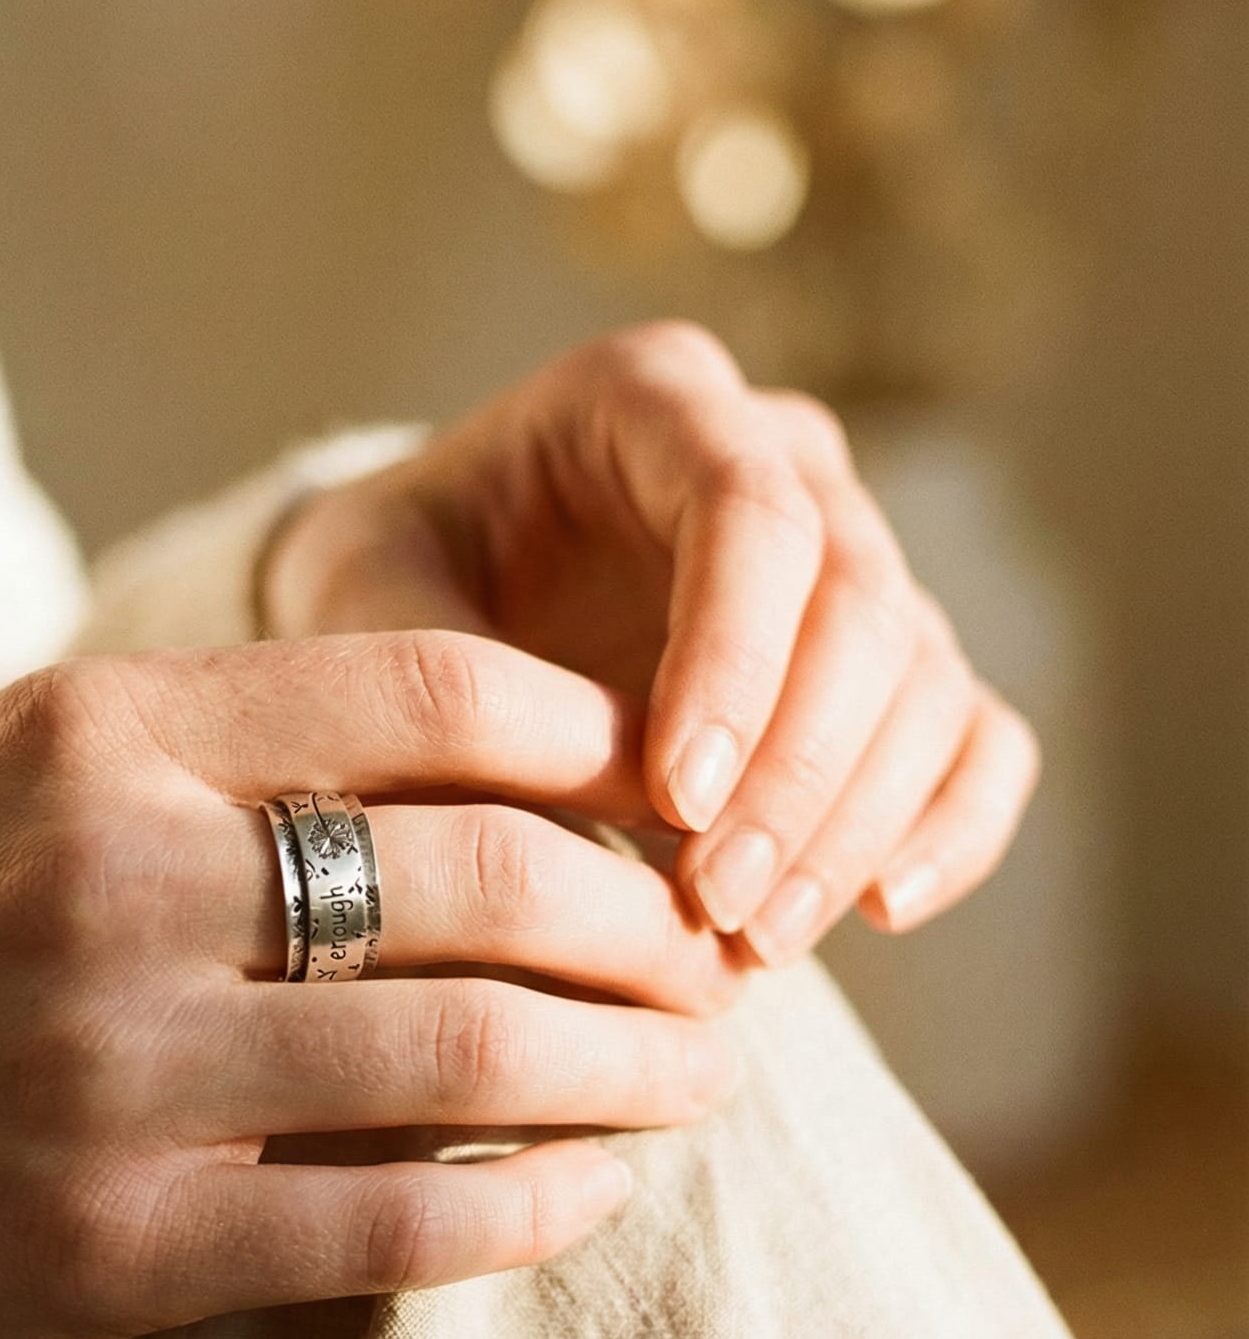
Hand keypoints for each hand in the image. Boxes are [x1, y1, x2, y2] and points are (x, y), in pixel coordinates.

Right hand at [0, 633, 741, 1338]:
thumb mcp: (3, 785)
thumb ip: (213, 760)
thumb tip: (483, 783)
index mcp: (92, 732)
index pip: (426, 688)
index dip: (592, 737)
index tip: (661, 789)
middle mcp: (110, 882)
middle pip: (488, 877)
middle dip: (651, 923)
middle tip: (720, 957)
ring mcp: (113, 1073)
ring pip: (471, 1055)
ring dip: (633, 1070)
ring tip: (711, 1075)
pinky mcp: (114, 1250)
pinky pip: (391, 1224)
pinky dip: (535, 1211)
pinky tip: (602, 1195)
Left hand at [265, 324, 1038, 965]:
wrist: (426, 599)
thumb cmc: (386, 581)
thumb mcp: (361, 598)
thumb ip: (432, 674)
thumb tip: (554, 817)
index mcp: (649, 398)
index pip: (749, 508)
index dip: (737, 658)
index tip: (678, 800)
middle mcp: (779, 457)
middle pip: (860, 603)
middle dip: (796, 773)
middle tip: (716, 906)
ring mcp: (852, 558)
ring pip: (924, 679)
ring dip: (856, 823)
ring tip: (757, 941)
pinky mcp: (888, 667)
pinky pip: (977, 735)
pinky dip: (953, 824)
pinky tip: (878, 910)